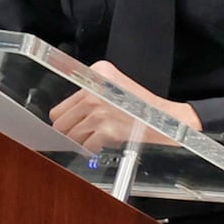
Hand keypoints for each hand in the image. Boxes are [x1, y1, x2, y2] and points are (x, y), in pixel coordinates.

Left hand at [49, 60, 202, 151]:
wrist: (163, 118)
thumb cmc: (140, 103)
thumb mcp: (114, 81)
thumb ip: (90, 88)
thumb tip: (67, 109)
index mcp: (95, 75)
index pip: (60, 106)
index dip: (65, 117)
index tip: (70, 122)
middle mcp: (93, 93)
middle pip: (60, 122)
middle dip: (69, 130)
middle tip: (81, 132)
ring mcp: (98, 113)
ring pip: (71, 136)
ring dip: (81, 140)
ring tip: (95, 136)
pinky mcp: (105, 131)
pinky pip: (86, 146)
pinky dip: (93, 148)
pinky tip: (103, 141)